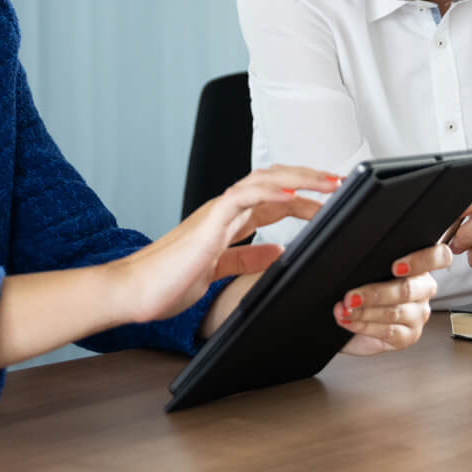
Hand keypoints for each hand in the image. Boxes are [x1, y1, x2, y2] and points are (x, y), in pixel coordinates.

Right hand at [114, 166, 336, 325]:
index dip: (303, 198)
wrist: (133, 292)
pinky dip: (268, 192)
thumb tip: (277, 251)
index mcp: (226, 222)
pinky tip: (291, 194)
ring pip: (262, 181)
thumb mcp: (218, 271)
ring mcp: (215, 213)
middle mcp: (223, 211)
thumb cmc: (167, 282)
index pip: (272, 201)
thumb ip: (245, 259)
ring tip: (326, 181)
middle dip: (307, 180)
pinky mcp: (207, 223)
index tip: (331, 202)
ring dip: (297, 179)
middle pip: (272, 182)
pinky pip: (241, 198)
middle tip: (338, 183)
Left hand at [335, 242, 452, 354]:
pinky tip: (350, 321)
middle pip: (408, 289)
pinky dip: (364, 325)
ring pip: (395, 312)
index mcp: (419, 265)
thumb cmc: (358, 286)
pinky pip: (388, 331)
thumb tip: (343, 231)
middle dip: (374, 293)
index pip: (438, 257)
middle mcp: (423, 289)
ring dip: (364, 311)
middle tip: (351, 295)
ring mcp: (417, 314)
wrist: (345, 318)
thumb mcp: (363, 263)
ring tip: (344, 309)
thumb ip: (365, 250)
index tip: (396, 266)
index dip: (421, 260)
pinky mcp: (407, 336)